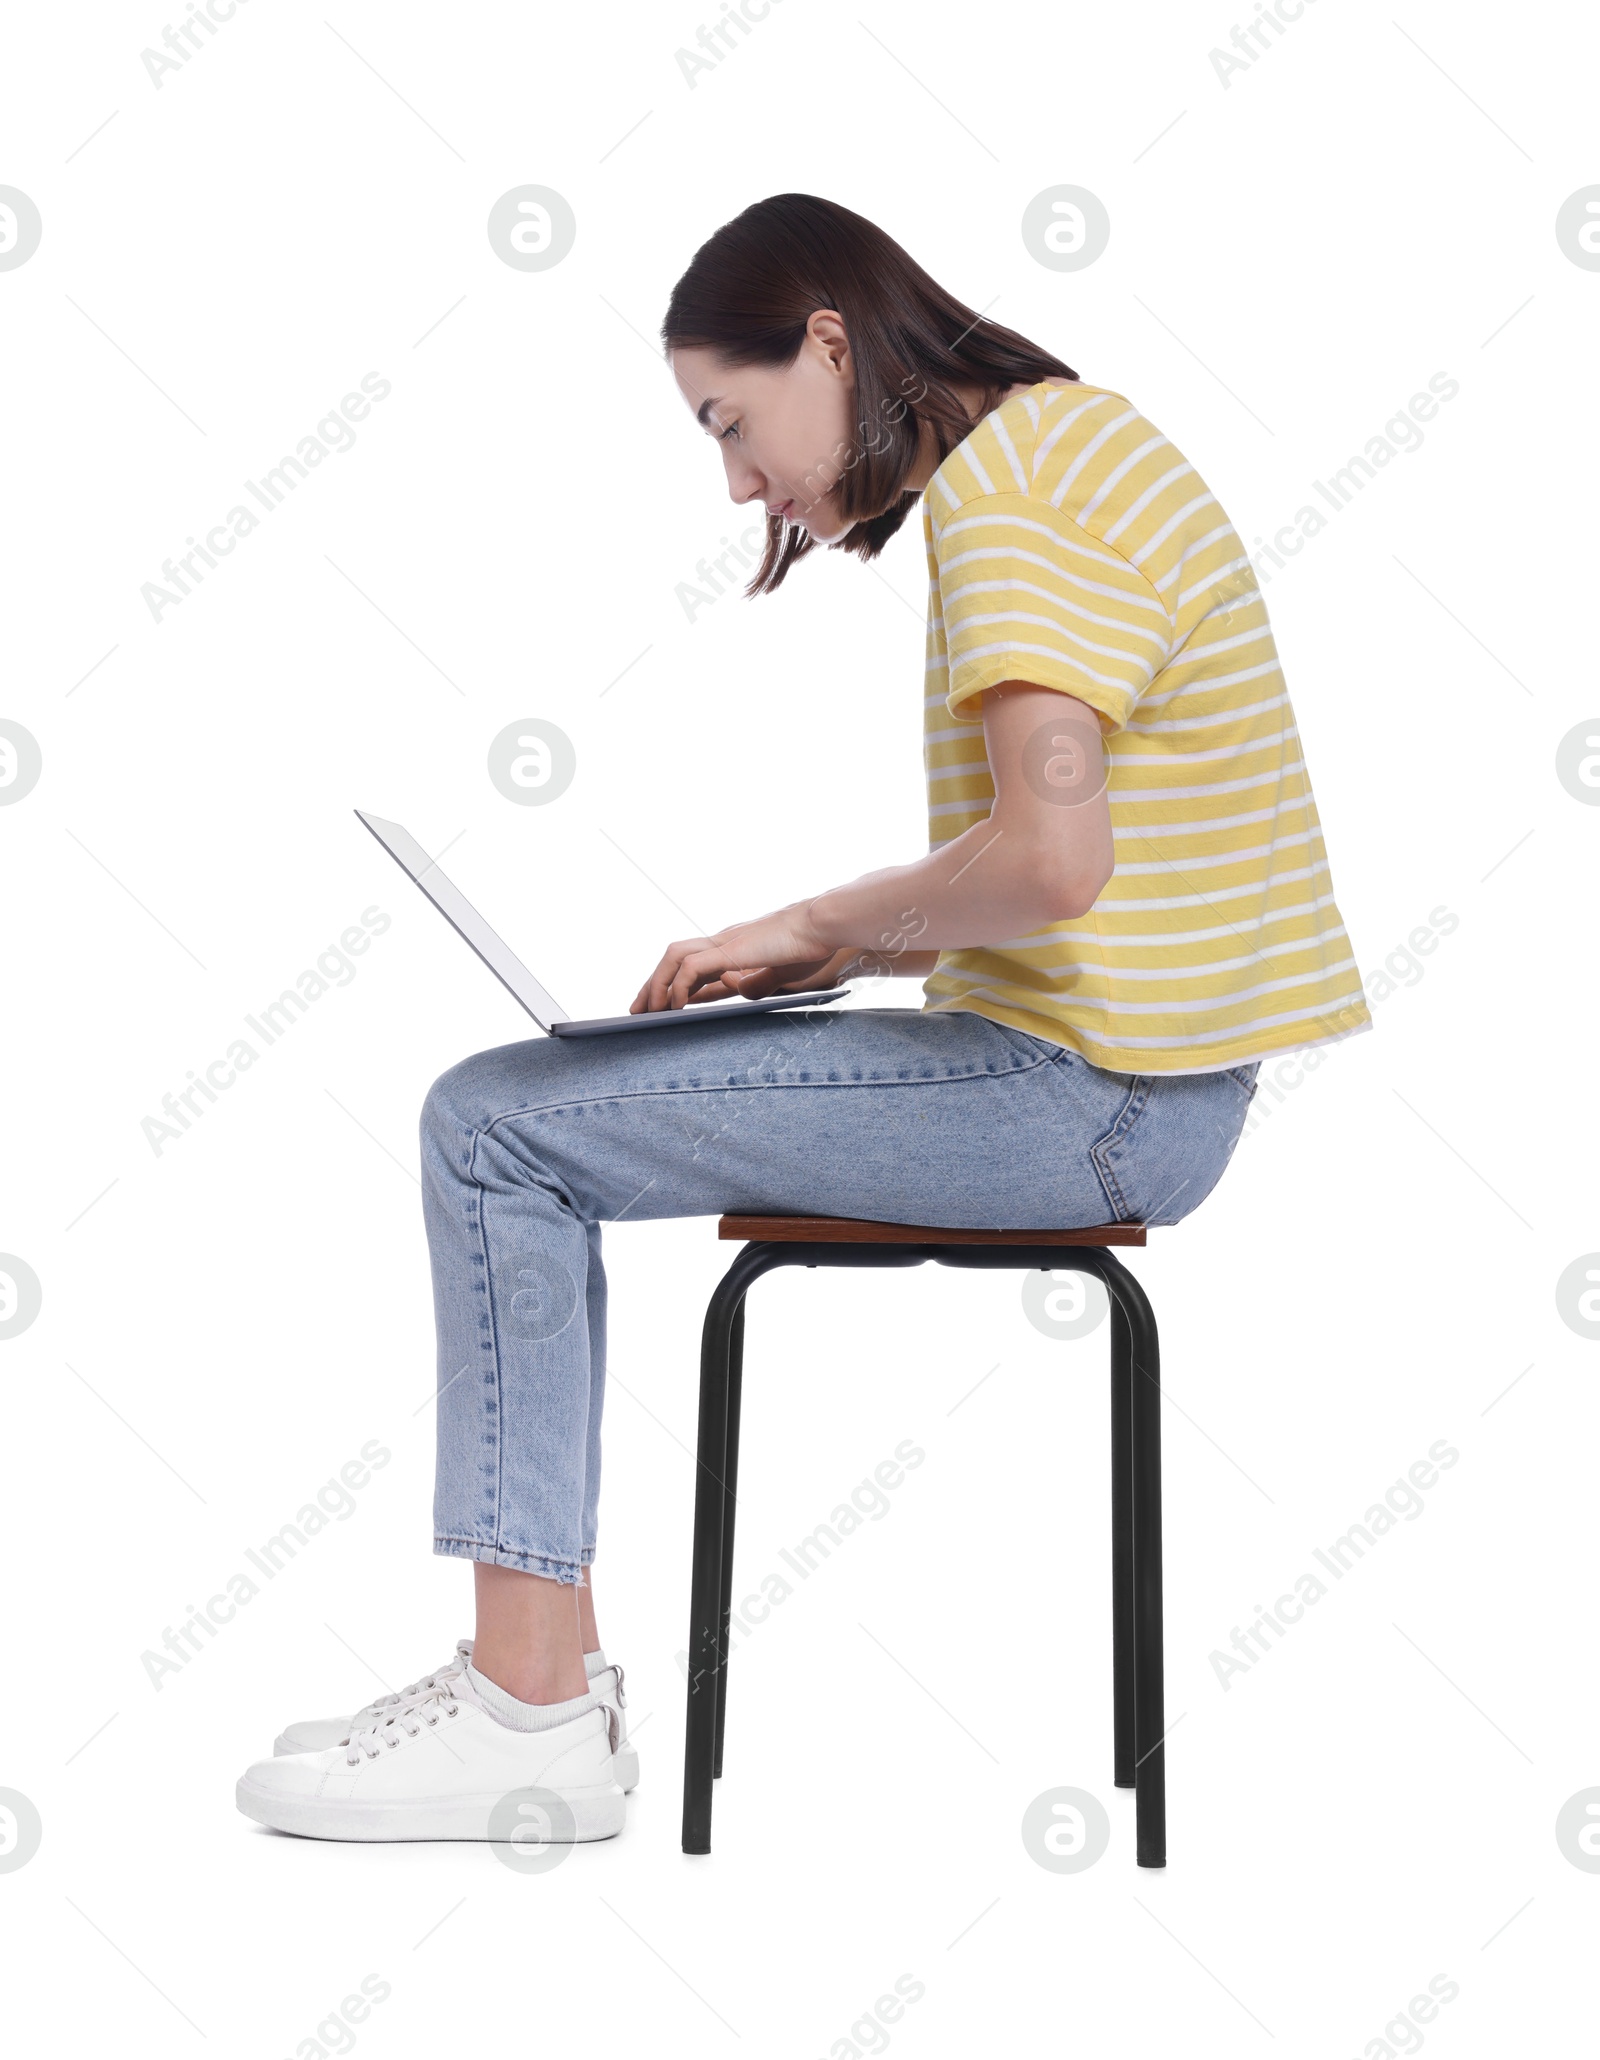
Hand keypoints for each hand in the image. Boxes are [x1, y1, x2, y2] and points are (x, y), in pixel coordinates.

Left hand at [631, 903, 839, 1012]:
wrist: (825, 925)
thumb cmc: (812, 947)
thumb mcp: (782, 975)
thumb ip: (759, 984)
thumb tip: (739, 991)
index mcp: (737, 949)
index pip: (697, 969)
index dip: (677, 988)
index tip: (663, 1008)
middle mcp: (725, 942)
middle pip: (676, 959)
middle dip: (654, 985)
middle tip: (638, 1010)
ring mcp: (725, 942)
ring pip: (674, 958)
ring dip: (657, 984)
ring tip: (648, 1011)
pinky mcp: (729, 949)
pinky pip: (690, 967)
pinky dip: (677, 986)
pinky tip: (674, 1006)